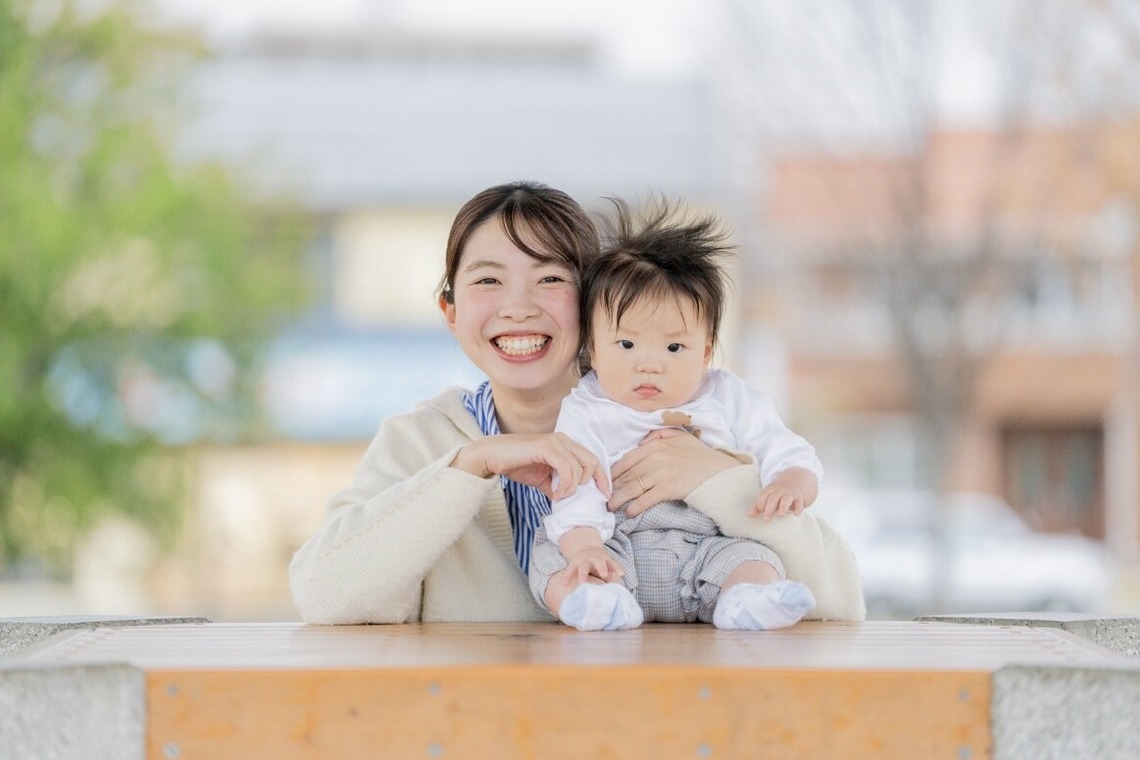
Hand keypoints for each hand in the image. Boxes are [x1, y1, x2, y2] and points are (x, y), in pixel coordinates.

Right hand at [452, 433, 608, 499]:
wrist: (492, 456)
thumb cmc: (516, 464)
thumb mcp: (542, 478)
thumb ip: (557, 485)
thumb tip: (567, 498)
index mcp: (565, 444)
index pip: (592, 459)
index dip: (601, 478)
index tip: (603, 496)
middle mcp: (563, 440)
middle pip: (592, 461)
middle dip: (593, 482)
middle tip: (580, 498)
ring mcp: (555, 442)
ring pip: (579, 467)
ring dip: (572, 487)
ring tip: (558, 496)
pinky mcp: (546, 447)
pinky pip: (567, 468)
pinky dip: (565, 484)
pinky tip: (555, 492)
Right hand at [562, 544, 623, 584]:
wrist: (585, 550)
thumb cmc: (600, 563)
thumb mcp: (607, 564)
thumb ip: (613, 571)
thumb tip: (619, 576)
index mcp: (605, 560)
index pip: (612, 564)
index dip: (616, 568)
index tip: (620, 574)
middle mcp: (594, 559)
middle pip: (599, 563)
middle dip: (601, 568)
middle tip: (604, 575)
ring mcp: (583, 561)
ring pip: (583, 567)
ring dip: (582, 574)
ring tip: (581, 583)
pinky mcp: (573, 564)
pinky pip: (570, 570)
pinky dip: (567, 576)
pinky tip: (565, 584)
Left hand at [608, 428, 738, 516]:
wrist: (720, 472)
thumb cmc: (701, 455)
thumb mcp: (681, 436)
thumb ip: (660, 434)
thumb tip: (642, 440)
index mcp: (655, 444)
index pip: (627, 459)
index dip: (614, 472)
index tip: (607, 481)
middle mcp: (654, 457)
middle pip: (627, 475)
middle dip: (613, 487)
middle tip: (604, 496)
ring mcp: (660, 473)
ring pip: (632, 488)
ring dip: (619, 499)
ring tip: (611, 507)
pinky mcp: (667, 488)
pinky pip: (644, 499)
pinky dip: (634, 507)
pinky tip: (629, 513)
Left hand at [748, 467, 817, 519]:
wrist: (793, 484)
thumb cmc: (776, 495)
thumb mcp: (766, 497)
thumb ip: (757, 507)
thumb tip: (748, 515)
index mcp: (770, 489)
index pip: (763, 496)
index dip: (760, 504)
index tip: (760, 510)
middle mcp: (780, 490)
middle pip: (774, 498)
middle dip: (770, 508)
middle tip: (766, 519)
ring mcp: (790, 494)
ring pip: (786, 499)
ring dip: (783, 506)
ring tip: (780, 514)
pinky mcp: (798, 499)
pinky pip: (799, 503)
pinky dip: (798, 508)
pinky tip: (795, 514)